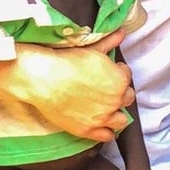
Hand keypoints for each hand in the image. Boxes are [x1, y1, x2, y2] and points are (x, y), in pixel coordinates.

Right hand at [0, 29, 132, 141]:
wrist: (42, 79)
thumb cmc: (67, 62)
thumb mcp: (92, 49)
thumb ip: (110, 43)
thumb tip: (121, 33)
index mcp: (120, 79)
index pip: (127, 76)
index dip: (118, 73)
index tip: (108, 72)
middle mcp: (116, 100)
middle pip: (127, 98)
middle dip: (119, 92)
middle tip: (107, 89)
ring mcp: (103, 117)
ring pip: (121, 119)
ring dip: (117, 113)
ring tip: (108, 108)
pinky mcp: (88, 130)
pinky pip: (107, 136)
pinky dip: (107, 131)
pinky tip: (102, 125)